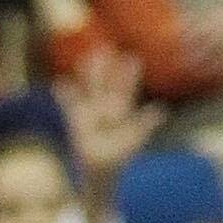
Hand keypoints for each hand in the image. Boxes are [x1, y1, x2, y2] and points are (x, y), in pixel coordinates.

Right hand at [60, 51, 161, 195]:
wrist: (97, 172)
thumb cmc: (117, 159)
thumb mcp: (132, 140)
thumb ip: (145, 124)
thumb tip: (162, 110)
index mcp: (121, 111)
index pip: (125, 90)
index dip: (128, 76)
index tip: (132, 58)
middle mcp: (105, 108)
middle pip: (105, 84)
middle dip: (105, 69)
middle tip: (105, 49)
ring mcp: (90, 113)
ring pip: (89, 90)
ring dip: (87, 77)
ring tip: (86, 58)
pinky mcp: (76, 121)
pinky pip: (69, 105)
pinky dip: (65, 95)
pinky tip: (60, 83)